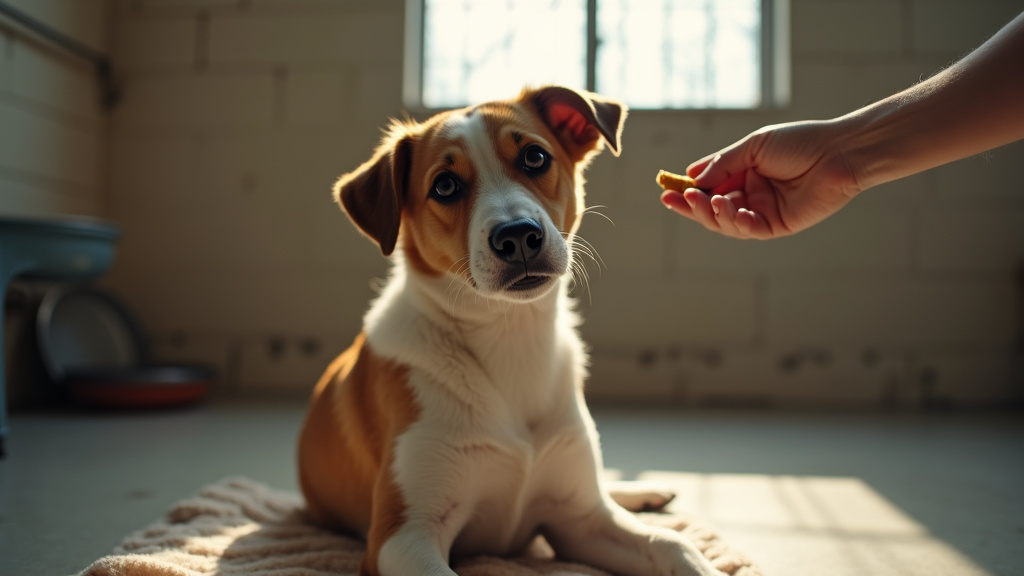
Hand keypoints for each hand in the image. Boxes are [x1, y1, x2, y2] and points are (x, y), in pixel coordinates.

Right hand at [661, 119, 863, 238]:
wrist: (838, 152)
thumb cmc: (799, 142)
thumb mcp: (753, 147)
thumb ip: (722, 164)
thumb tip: (692, 176)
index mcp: (745, 174)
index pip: (709, 187)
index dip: (688, 191)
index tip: (667, 191)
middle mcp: (752, 195)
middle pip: (713, 209)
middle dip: (693, 206)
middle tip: (677, 200)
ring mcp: (764, 212)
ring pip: (727, 222)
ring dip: (713, 214)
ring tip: (707, 201)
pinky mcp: (778, 225)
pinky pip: (750, 230)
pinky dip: (737, 223)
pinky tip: (731, 211)